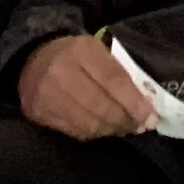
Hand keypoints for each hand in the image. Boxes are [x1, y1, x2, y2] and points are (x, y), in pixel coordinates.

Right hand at [16, 33, 151, 138]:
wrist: (32, 60)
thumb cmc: (74, 54)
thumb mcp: (97, 50)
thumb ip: (119, 72)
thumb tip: (144, 103)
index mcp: (82, 51)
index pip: (114, 80)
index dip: (134, 102)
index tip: (151, 117)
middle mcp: (62, 73)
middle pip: (102, 106)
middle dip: (125, 120)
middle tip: (140, 126)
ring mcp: (48, 96)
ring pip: (89, 123)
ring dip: (112, 129)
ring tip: (124, 128)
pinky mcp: (41, 113)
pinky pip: (75, 131)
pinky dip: (94, 132)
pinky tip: (104, 128)